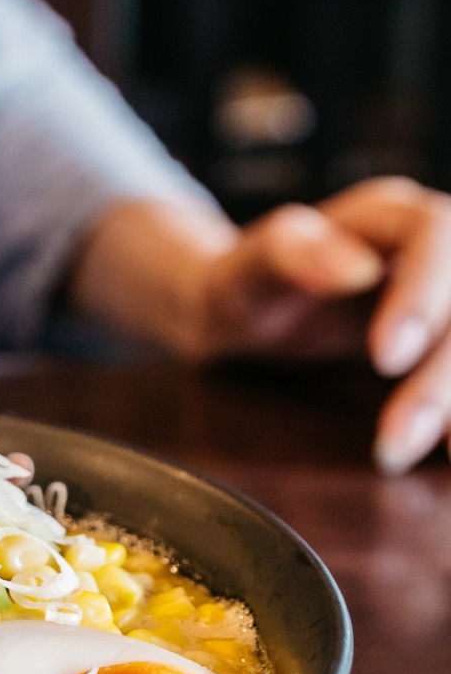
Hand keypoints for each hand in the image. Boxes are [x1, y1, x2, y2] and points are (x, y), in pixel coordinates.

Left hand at [197, 177, 450, 472]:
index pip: (435, 235)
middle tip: (392, 445)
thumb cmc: (242, 288)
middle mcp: (437, 250)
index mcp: (390, 216)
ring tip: (416, 457)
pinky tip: (449, 456)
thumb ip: (286, 258)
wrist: (246, 317)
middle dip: (440, 380)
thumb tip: (355, 271)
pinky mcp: (449, 342)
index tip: (384, 360)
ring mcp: (450, 297)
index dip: (422, 295)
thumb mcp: (244, 274)